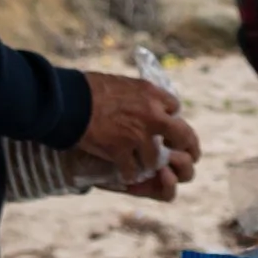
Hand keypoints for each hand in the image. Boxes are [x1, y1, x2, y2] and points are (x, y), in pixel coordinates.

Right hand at [76, 71, 201, 191]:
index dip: (170, 118)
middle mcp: (151, 115)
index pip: (175, 108)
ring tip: (143, 165)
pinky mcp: (120, 151)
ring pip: (156, 159)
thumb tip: (147, 103)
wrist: (70, 100)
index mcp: (152, 94)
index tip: (166, 124)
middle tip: (186, 155)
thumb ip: (140, 95)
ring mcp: (137, 135)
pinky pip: (132, 171)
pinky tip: (125, 174)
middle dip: (187, 147)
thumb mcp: (124, 83)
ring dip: (150, 164)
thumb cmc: (90, 88)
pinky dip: (129, 175)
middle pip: (183, 135)